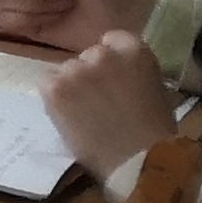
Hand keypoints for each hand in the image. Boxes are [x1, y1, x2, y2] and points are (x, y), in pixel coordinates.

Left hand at [39, 29, 179, 185]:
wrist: (138, 162)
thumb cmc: (154, 131)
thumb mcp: (154, 88)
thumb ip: (132, 71)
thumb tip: (117, 71)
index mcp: (134, 49)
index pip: (111, 40)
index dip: (110, 60)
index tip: (112, 78)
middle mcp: (102, 53)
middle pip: (87, 56)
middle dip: (90, 73)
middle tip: (98, 100)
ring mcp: (76, 69)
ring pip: (66, 70)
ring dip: (71, 86)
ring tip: (85, 113)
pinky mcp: (54, 87)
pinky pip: (47, 83)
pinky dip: (54, 97)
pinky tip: (69, 114)